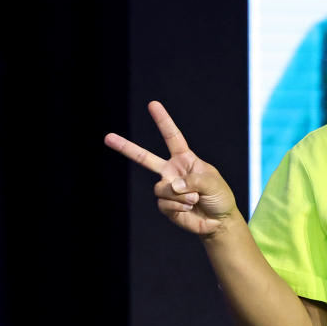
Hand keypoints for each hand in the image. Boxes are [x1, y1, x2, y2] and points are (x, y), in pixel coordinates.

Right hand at [104, 101, 236, 235]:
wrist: (219, 221)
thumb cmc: (220, 197)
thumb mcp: (213, 182)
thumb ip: (193, 180)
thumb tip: (172, 186)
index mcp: (185, 159)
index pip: (172, 137)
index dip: (163, 121)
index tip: (153, 104)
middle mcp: (172, 171)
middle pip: (145, 158)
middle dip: (126, 148)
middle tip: (107, 137)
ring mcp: (167, 188)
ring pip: (161, 188)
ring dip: (181, 195)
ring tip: (195, 199)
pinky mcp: (165, 205)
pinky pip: (164, 203)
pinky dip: (179, 206)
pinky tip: (189, 208)